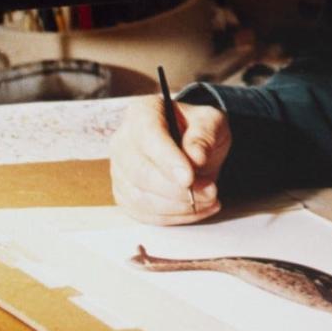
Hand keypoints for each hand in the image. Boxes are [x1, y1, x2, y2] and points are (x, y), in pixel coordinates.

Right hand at [110, 95, 230, 224]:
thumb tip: (195, 157)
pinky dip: (172, 217)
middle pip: (140, 172)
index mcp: (142, 112)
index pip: (148, 136)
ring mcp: (120, 170)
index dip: (167, 160)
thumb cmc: (199, 129)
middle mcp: (123, 140)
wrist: (192, 145)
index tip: (189, 178)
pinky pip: (143, 214)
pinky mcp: (124, 194)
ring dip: (178, 206)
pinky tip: (197, 210)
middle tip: (210, 192)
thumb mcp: (212, 122)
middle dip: (177, 190)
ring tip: (209, 200)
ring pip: (140, 198)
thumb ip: (204, 135)